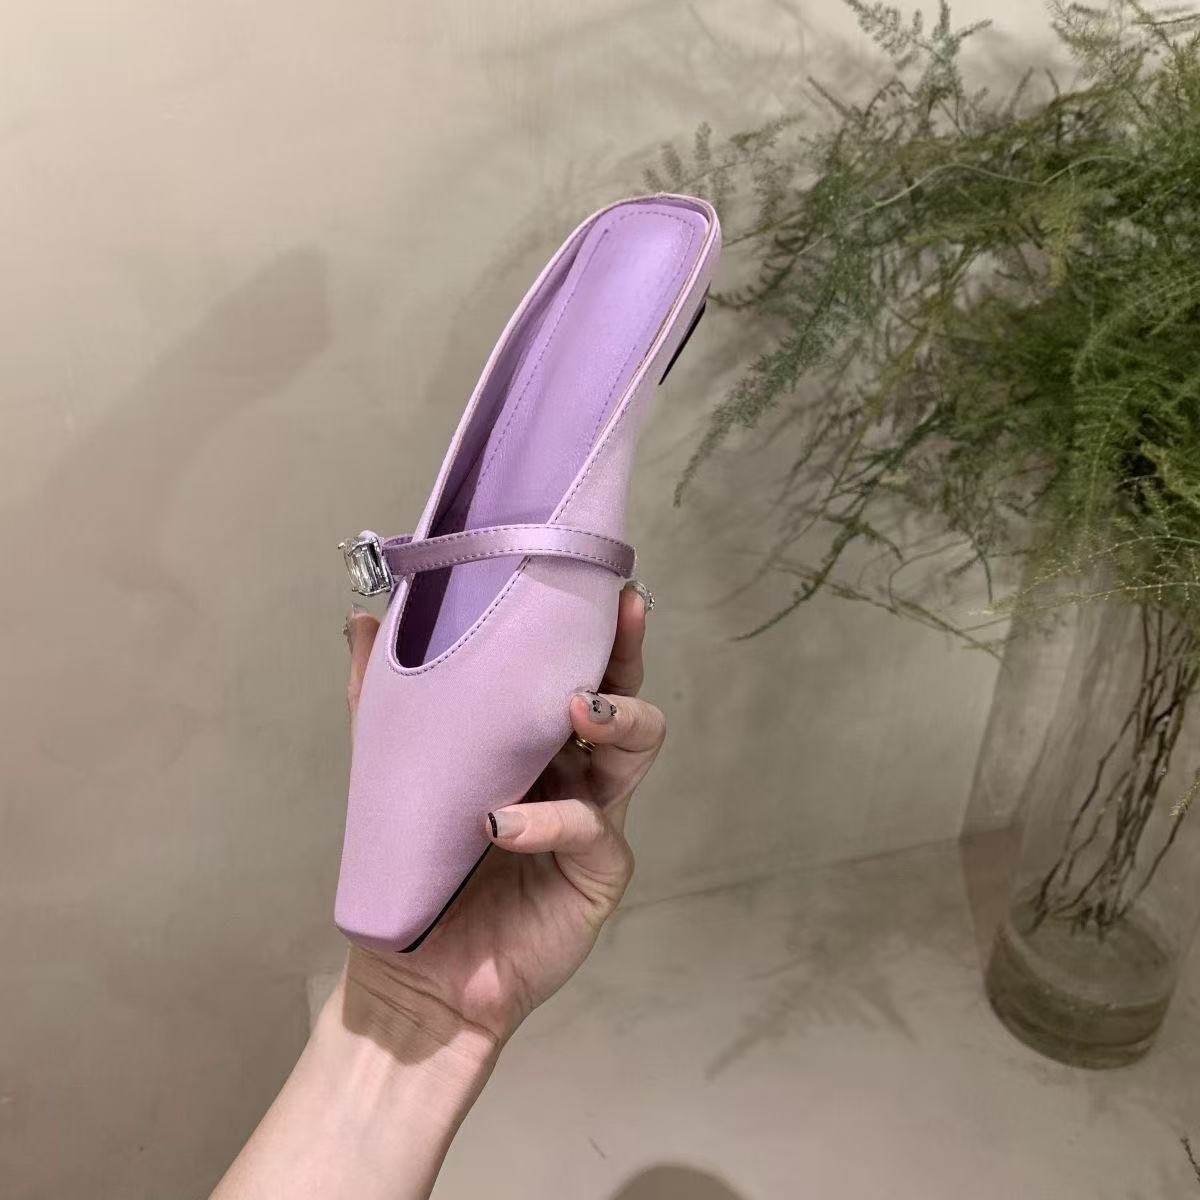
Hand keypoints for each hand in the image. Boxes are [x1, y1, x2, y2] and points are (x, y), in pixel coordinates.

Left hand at [342, 582, 663, 1048]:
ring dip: (614, 721)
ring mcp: (593, 822)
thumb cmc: (417, 864)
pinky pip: (586, 832)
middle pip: (627, 703)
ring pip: (634, 756)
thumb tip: (366, 616)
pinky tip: (497, 823)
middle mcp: (577, 773)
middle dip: (628, 660)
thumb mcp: (398, 770)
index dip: (603, 633)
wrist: (414, 969)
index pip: (583, 674)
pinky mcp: (595, 874)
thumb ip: (386, 697)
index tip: (608, 588)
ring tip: (578, 708)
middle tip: (618, 622)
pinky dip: (544, 821)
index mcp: (540, 744)